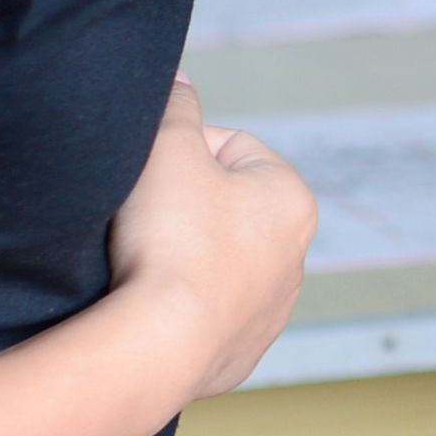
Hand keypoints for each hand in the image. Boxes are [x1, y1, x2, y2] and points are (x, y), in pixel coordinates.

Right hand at [103, 78, 315, 409]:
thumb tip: (180, 79)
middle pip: (224, 209)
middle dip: (181, 207)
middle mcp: (296, 258)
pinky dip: (176, 307)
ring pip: (215, 265)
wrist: (158, 346)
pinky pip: (202, 317)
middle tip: (139, 219)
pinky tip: (148, 305)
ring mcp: (271, 313)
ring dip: (180, 258)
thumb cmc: (169, 238)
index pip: (232, 148)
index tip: (148, 174)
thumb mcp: (167, 148)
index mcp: (293, 200)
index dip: (180, 152)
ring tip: (141, 264)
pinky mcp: (239, 356)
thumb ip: (175, 104)